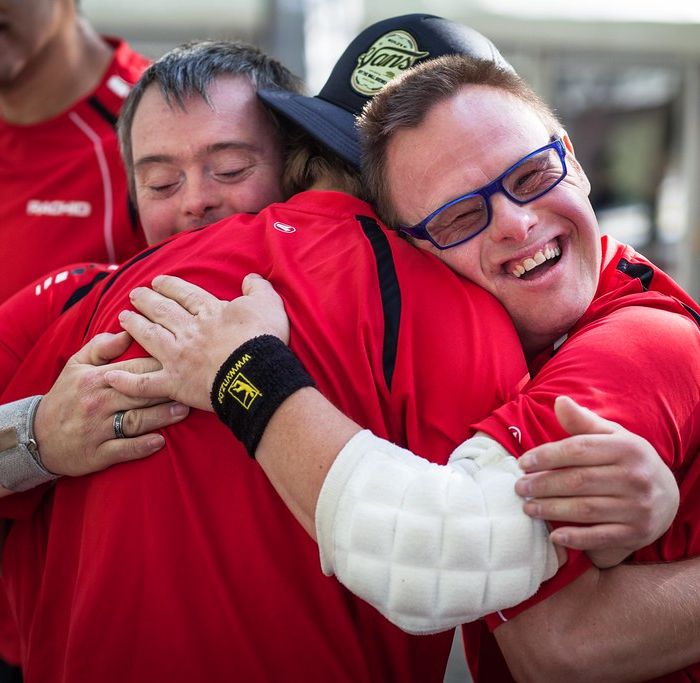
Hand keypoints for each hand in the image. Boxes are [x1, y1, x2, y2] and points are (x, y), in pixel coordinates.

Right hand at [34, 331, 189, 475]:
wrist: (36, 438)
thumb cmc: (65, 397)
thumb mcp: (76, 366)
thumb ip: (101, 347)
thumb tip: (127, 331)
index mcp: (95, 379)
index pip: (134, 369)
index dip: (160, 365)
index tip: (183, 361)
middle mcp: (97, 403)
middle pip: (139, 393)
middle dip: (167, 389)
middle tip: (192, 385)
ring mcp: (96, 430)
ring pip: (135, 421)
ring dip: (161, 417)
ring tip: (184, 410)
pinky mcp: (96, 454)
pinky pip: (123, 450)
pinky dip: (142, 447)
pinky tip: (160, 442)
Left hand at [104, 273, 289, 410]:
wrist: (256, 375)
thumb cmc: (264, 340)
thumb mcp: (269, 305)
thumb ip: (258, 289)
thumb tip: (251, 278)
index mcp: (209, 312)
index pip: (185, 294)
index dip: (170, 286)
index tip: (158, 281)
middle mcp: (188, 331)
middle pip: (162, 311)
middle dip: (146, 300)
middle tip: (134, 294)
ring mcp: (178, 357)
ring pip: (149, 337)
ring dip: (134, 326)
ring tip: (121, 317)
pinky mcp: (174, 384)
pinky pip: (145, 383)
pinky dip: (127, 381)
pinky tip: (111, 376)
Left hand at [514, 396, 678, 567]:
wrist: (668, 495)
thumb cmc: (628, 460)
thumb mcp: (612, 436)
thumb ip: (583, 422)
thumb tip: (559, 401)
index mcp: (626, 448)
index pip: (578, 449)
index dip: (546, 456)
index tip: (522, 463)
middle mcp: (635, 477)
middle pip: (578, 481)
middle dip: (542, 484)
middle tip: (519, 487)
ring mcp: (638, 507)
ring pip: (586, 509)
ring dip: (551, 510)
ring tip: (527, 508)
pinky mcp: (637, 533)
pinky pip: (601, 537)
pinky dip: (576, 538)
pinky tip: (554, 535)